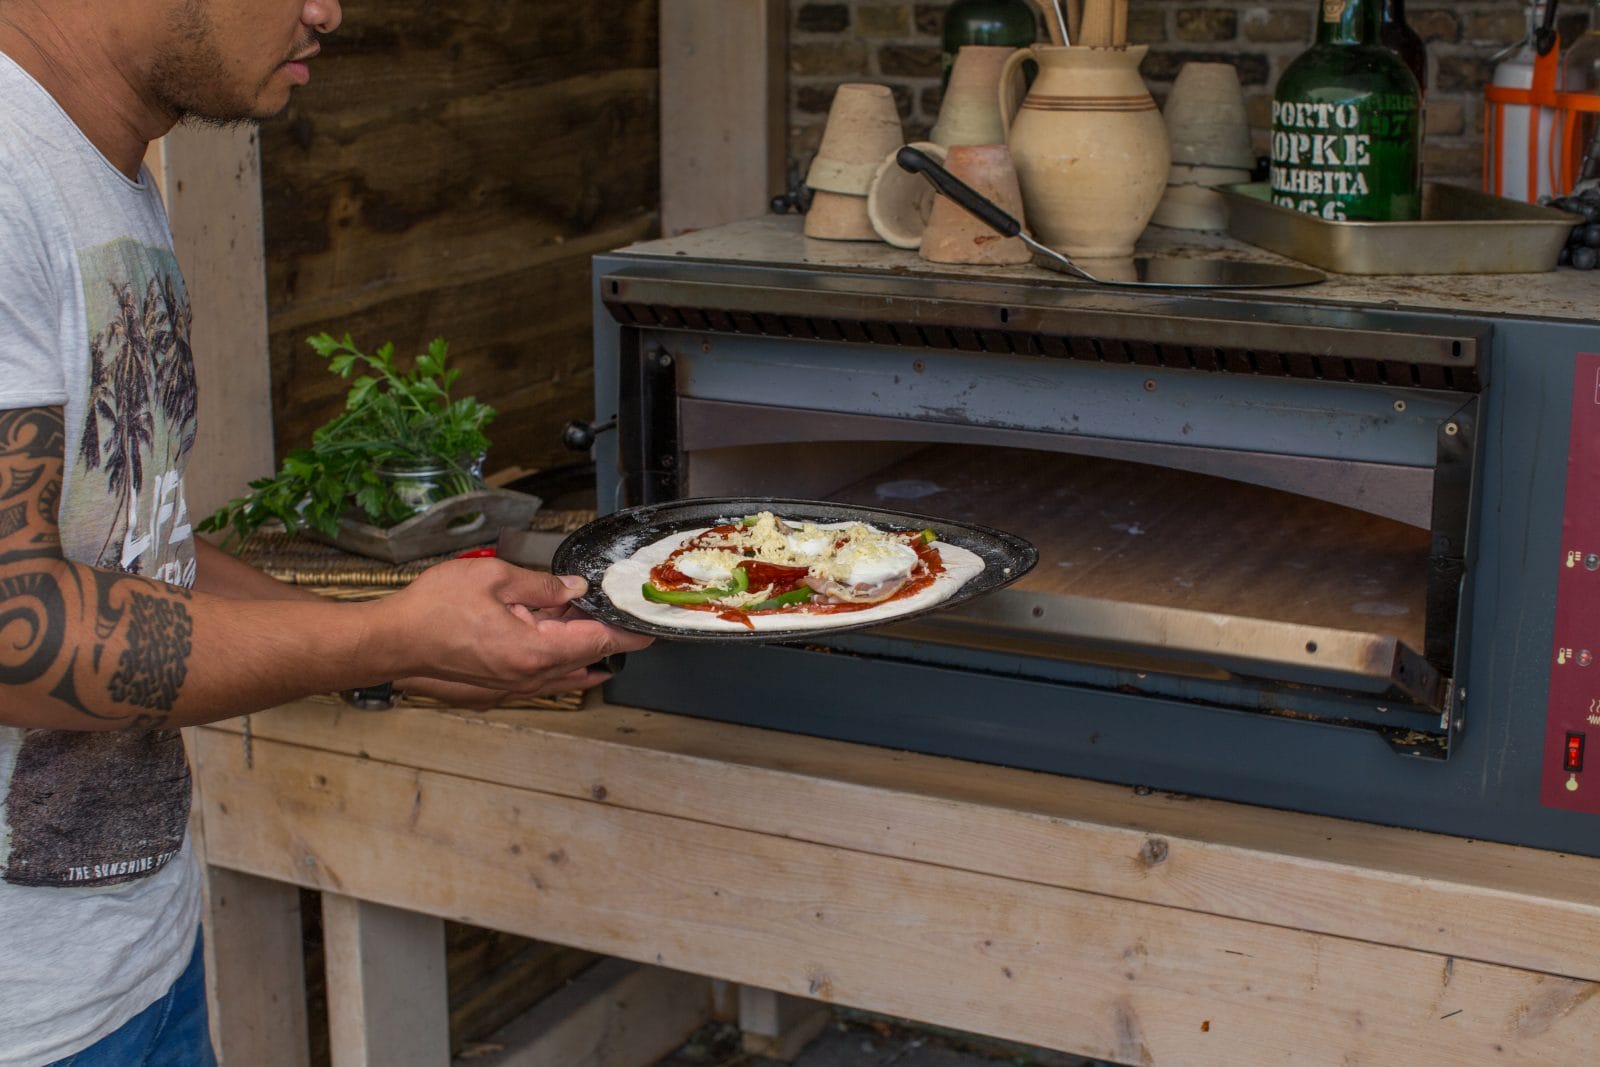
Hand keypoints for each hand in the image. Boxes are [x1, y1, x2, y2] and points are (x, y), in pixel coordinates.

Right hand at [377, 558, 651, 697]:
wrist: (389, 642)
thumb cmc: (432, 609)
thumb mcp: (493, 578)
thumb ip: (542, 585)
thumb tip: (575, 590)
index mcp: (532, 651)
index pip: (595, 643)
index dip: (626, 635)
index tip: (649, 631)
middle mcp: (526, 678)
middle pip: (583, 661)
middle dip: (604, 641)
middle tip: (618, 619)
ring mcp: (508, 688)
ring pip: (562, 677)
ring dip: (581, 657)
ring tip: (597, 639)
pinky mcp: (492, 691)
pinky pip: (537, 682)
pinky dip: (555, 667)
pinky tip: (556, 653)